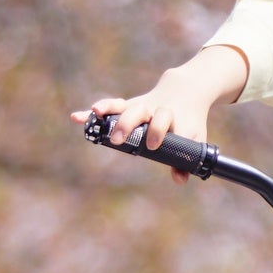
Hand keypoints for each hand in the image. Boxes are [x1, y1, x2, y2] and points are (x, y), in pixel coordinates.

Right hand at [76, 47, 247, 179]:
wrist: (185, 92)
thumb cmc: (189, 121)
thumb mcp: (194, 138)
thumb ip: (186, 161)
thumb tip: (179, 180)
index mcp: (174, 118)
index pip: (166, 122)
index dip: (159, 132)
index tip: (153, 144)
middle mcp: (156, 110)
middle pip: (141, 112)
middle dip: (129, 124)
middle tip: (119, 139)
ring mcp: (142, 107)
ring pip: (126, 107)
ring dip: (110, 111)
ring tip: (95, 114)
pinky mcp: (130, 105)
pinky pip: (112, 106)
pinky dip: (96, 111)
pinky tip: (78, 117)